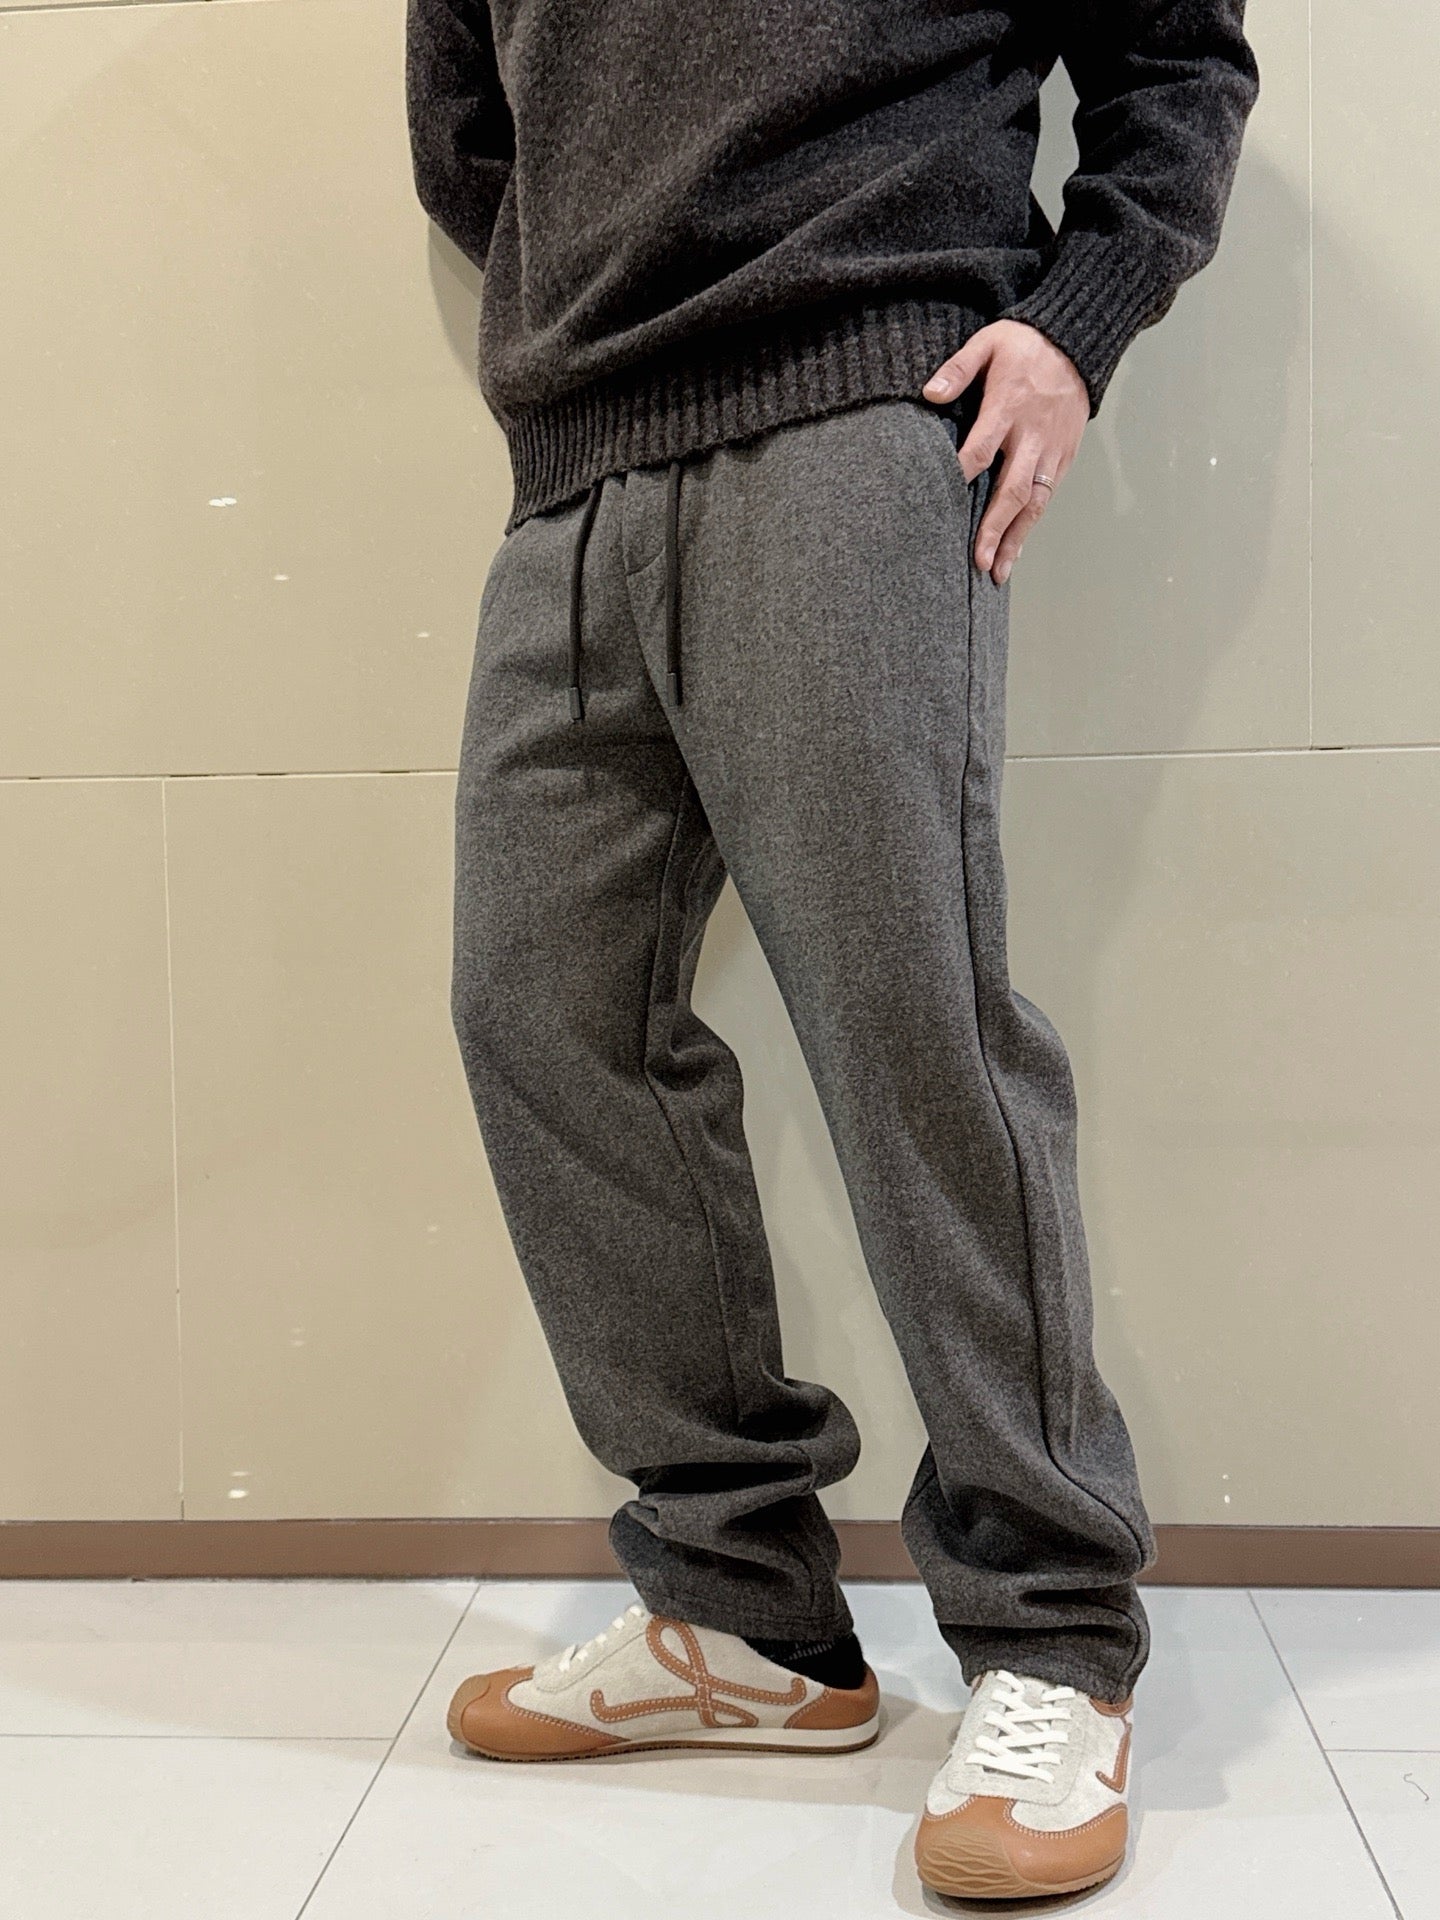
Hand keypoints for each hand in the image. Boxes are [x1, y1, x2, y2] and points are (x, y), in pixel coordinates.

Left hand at [922, 320, 1088, 584]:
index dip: (962, 475)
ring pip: (1034, 503)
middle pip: (1012, 489)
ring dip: (1015, 539)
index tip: (941, 504)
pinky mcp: (1065, 457)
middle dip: (994, 528)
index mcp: (1009, 406)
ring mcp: (1052, 450)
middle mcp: (1032, 435)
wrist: (1077, 342)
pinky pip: (1047, 497)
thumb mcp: (988, 342)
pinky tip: (1015, 549)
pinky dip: (1031, 525)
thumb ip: (958, 368)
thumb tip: (930, 394)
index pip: (982, 448)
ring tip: (998, 572)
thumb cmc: (1025, 344)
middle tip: (978, 561)